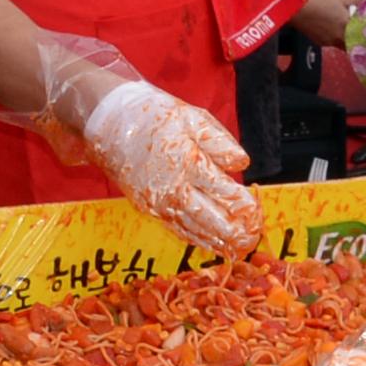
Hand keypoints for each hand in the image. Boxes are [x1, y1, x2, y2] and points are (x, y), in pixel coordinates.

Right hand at [81, 77, 260, 256]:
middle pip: (209, 218)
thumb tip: (242, 163)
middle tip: (253, 239)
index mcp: (187, 162)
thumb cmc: (154, 116)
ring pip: (193, 228)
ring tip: (239, 249)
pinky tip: (211, 244)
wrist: (108, 123)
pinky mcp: (148, 207)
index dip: (242, 204)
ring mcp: (158, 201)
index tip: (256, 210)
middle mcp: (173, 188)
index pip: (222, 191)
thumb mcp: (191, 117)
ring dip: (217, 241)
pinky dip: (195, 239)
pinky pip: (176, 228)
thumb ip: (219, 141)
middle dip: (234, 231)